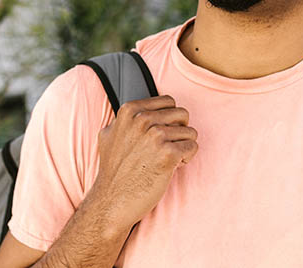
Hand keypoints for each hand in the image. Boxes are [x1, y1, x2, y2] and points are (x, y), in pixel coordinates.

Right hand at [87, 95, 198, 230]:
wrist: (111, 201)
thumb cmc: (113, 171)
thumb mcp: (109, 135)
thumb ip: (125, 119)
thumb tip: (141, 110)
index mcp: (129, 111)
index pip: (168, 102)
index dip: (169, 119)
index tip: (161, 134)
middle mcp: (143, 119)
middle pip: (182, 114)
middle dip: (179, 131)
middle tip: (166, 148)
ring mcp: (156, 136)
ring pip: (190, 132)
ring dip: (182, 147)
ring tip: (166, 160)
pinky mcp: (168, 154)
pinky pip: (193, 147)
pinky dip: (186, 159)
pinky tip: (170, 168)